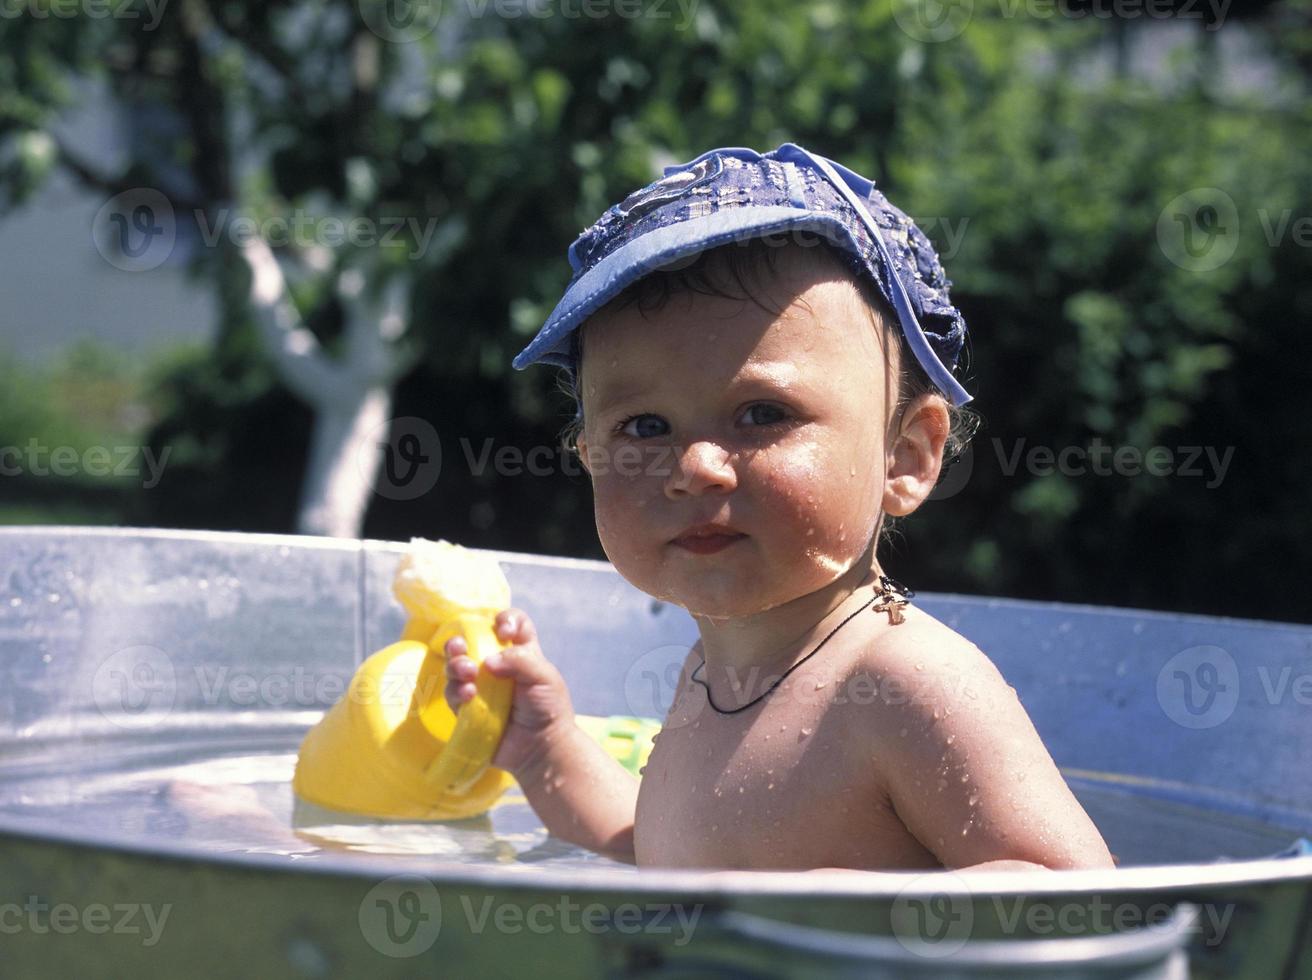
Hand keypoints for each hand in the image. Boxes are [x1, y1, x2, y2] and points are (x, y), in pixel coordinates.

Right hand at [443, 608, 575, 775]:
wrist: (541, 747)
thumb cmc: (548, 709)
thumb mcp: (543, 677)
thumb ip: (519, 660)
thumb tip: (487, 662)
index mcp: (520, 652)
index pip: (510, 624)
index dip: (504, 620)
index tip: (504, 632)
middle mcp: (496, 666)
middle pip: (469, 641)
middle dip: (460, 640)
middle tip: (462, 648)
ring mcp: (480, 686)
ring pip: (455, 666)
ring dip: (455, 664)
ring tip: (467, 673)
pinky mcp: (468, 708)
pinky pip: (452, 693)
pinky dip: (456, 691)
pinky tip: (469, 695)